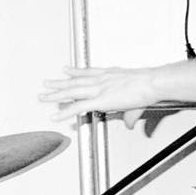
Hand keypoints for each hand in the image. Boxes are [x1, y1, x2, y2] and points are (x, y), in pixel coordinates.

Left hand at [40, 66, 155, 127]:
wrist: (152, 82)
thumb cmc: (149, 85)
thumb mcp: (137, 100)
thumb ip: (130, 114)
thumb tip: (130, 123)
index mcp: (109, 75)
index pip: (87, 72)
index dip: (75, 72)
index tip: (66, 70)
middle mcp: (101, 79)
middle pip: (74, 81)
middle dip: (59, 83)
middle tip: (47, 83)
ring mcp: (98, 88)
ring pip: (71, 91)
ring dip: (55, 94)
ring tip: (43, 96)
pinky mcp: (99, 99)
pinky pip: (77, 107)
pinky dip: (64, 111)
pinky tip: (55, 115)